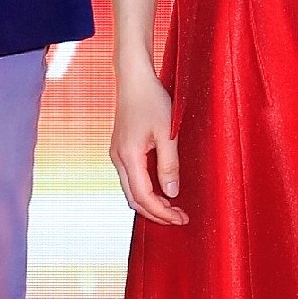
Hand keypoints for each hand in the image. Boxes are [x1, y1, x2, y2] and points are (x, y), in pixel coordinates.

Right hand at [111, 63, 185, 223]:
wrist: (133, 79)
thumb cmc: (152, 100)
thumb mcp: (167, 133)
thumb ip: (170, 165)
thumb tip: (172, 193)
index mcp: (129, 156)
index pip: (144, 197)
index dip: (162, 212)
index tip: (180, 218)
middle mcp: (118, 159)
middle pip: (134, 199)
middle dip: (156, 213)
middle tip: (179, 218)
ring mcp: (117, 155)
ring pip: (130, 191)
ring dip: (150, 203)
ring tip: (172, 207)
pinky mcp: (120, 150)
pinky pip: (130, 179)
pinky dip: (144, 190)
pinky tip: (160, 189)